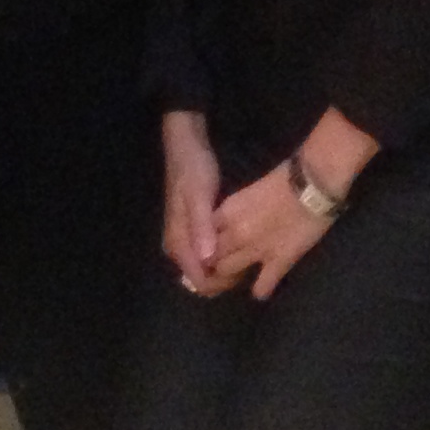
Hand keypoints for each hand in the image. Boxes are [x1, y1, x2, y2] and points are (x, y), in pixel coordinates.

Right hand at [159, 111, 234, 293]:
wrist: (186, 146)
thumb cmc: (193, 169)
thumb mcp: (199, 196)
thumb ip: (202, 227)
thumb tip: (207, 260)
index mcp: (177, 242)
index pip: (199, 280)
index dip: (222, 283)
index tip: (246, 273)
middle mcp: (177, 246)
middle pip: (201, 278)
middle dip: (225, 278)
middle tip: (251, 265)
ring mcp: (184, 239)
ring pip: (205, 267)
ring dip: (225, 267)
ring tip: (249, 256)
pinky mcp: (193, 230)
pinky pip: (207, 254)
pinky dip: (223, 255)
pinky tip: (240, 246)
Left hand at [207, 160, 333, 299]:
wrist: (314, 183)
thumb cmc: (286, 177)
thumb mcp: (251, 191)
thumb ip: (237, 210)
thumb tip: (232, 223)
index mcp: (227, 212)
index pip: (202, 235)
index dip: (204, 243)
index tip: (208, 248)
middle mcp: (235, 233)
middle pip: (210, 257)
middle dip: (211, 263)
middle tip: (219, 267)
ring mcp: (256, 250)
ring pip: (227, 273)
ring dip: (230, 277)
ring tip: (238, 277)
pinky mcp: (278, 262)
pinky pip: (262, 286)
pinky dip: (260, 290)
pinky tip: (261, 291)